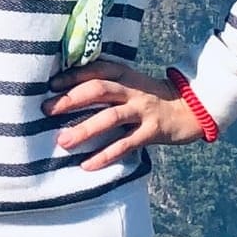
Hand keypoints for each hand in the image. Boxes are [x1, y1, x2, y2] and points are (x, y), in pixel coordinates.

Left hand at [45, 61, 208, 170]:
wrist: (189, 109)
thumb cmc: (149, 97)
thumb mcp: (129, 84)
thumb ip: (105, 86)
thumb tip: (66, 95)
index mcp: (124, 74)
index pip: (95, 71)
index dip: (72, 76)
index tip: (49, 85)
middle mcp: (132, 90)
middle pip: (99, 90)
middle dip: (71, 100)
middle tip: (46, 110)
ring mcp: (143, 111)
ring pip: (110, 117)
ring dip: (85, 130)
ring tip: (63, 142)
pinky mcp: (152, 132)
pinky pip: (126, 144)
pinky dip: (106, 155)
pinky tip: (87, 165)